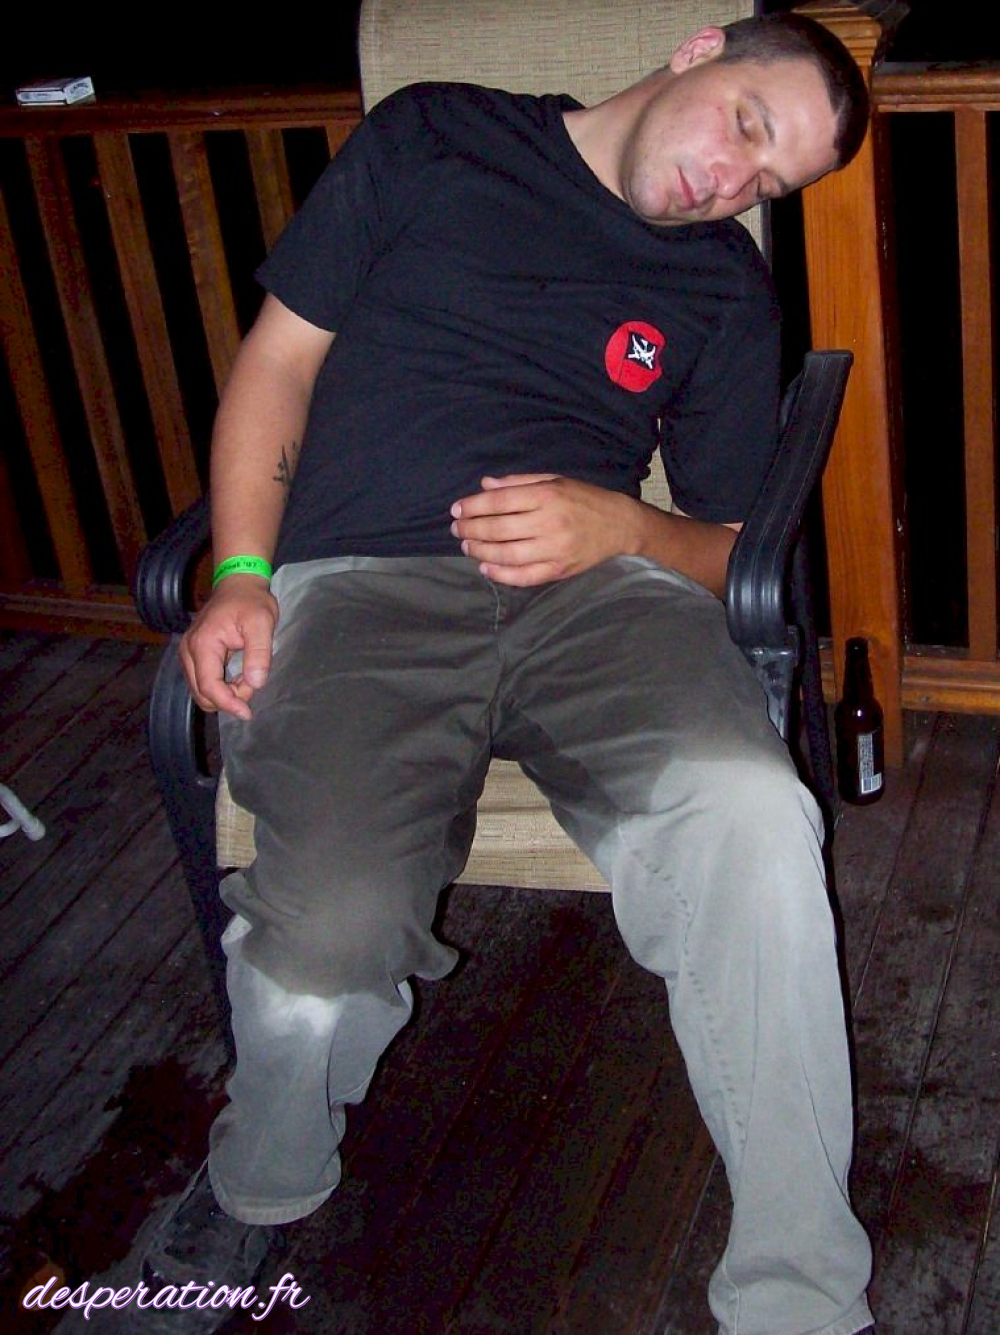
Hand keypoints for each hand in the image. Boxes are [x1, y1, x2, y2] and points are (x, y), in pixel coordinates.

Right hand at [179, 576, 278, 718]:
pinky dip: (220, 686)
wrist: (238, 584)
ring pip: (201, 690)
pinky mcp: (193, 655)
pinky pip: (203, 681)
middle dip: (228, 699)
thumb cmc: (251, 602)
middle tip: (252, 684)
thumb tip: (255, 683)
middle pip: (201, 693)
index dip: (228, 703)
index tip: (248, 712)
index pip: (209, 686)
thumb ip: (258, 653)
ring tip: (247, 677)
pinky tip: (238, 676)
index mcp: (203, 644)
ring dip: (224, 694)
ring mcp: (188, 653)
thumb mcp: (262, 624)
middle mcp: (188, 651)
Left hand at [449, 474, 641, 585]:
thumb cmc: (584, 499)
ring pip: (506, 554)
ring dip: (481, 552)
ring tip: (467, 547)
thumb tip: (484, 486)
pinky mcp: (559, 569)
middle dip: (471, 529)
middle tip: (457, 530)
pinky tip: (486, 569)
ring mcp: (554, 549)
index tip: (456, 510)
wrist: (620, 524)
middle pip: (498, 528)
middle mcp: (549, 522)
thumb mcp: (554, 481)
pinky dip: (501, 575)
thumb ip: (518, 483)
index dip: (473, 506)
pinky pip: (524, 576)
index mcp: (547, 495)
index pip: (499, 501)